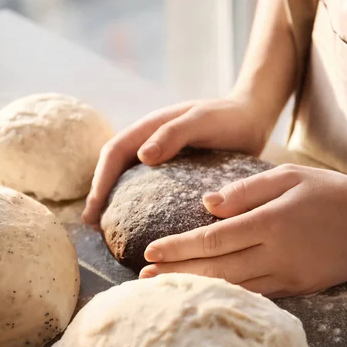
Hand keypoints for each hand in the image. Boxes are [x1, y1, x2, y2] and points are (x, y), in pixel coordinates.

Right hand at [82, 95, 273, 225]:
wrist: (253, 117)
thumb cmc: (229, 117)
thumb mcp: (202, 120)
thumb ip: (173, 134)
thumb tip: (142, 156)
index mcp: (150, 127)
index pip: (114, 153)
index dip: (100, 180)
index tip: (93, 209)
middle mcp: (150, 142)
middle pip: (115, 168)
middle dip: (101, 194)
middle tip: (94, 225)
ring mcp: (163, 156)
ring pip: (129, 179)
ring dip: (116, 200)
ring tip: (110, 229)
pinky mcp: (177, 170)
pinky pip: (150, 187)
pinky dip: (139, 204)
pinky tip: (143, 225)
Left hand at [139, 164, 346, 297]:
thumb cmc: (331, 192)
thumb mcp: (290, 176)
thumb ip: (246, 190)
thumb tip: (206, 204)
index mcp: (269, 222)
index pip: (212, 239)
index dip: (178, 248)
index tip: (150, 252)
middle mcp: (275, 253)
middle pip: (216, 268)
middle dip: (178, 274)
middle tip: (145, 278)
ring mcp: (288, 275)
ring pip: (233, 287)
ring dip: (197, 289)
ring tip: (167, 290)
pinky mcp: (300, 287)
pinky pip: (257, 295)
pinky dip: (229, 297)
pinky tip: (209, 297)